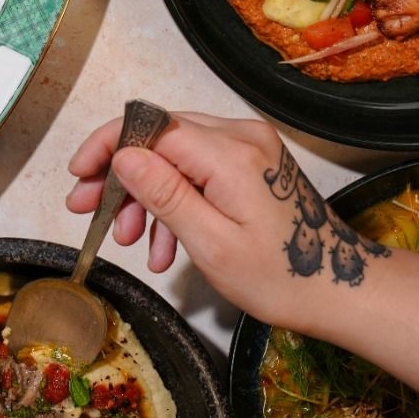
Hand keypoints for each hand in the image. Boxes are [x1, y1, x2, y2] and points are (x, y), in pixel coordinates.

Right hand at [65, 112, 386, 331]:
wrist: (340, 289)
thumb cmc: (282, 277)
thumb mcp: (212, 243)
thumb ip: (165, 194)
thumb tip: (122, 155)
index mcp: (232, 154)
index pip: (151, 128)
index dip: (107, 148)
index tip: (78, 176)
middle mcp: (242, 137)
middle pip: (158, 138)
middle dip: (118, 176)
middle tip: (88, 211)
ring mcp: (249, 148)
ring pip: (173, 156)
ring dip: (144, 195)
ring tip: (129, 240)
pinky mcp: (251, 163)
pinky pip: (196, 169)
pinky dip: (172, 200)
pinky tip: (163, 244)